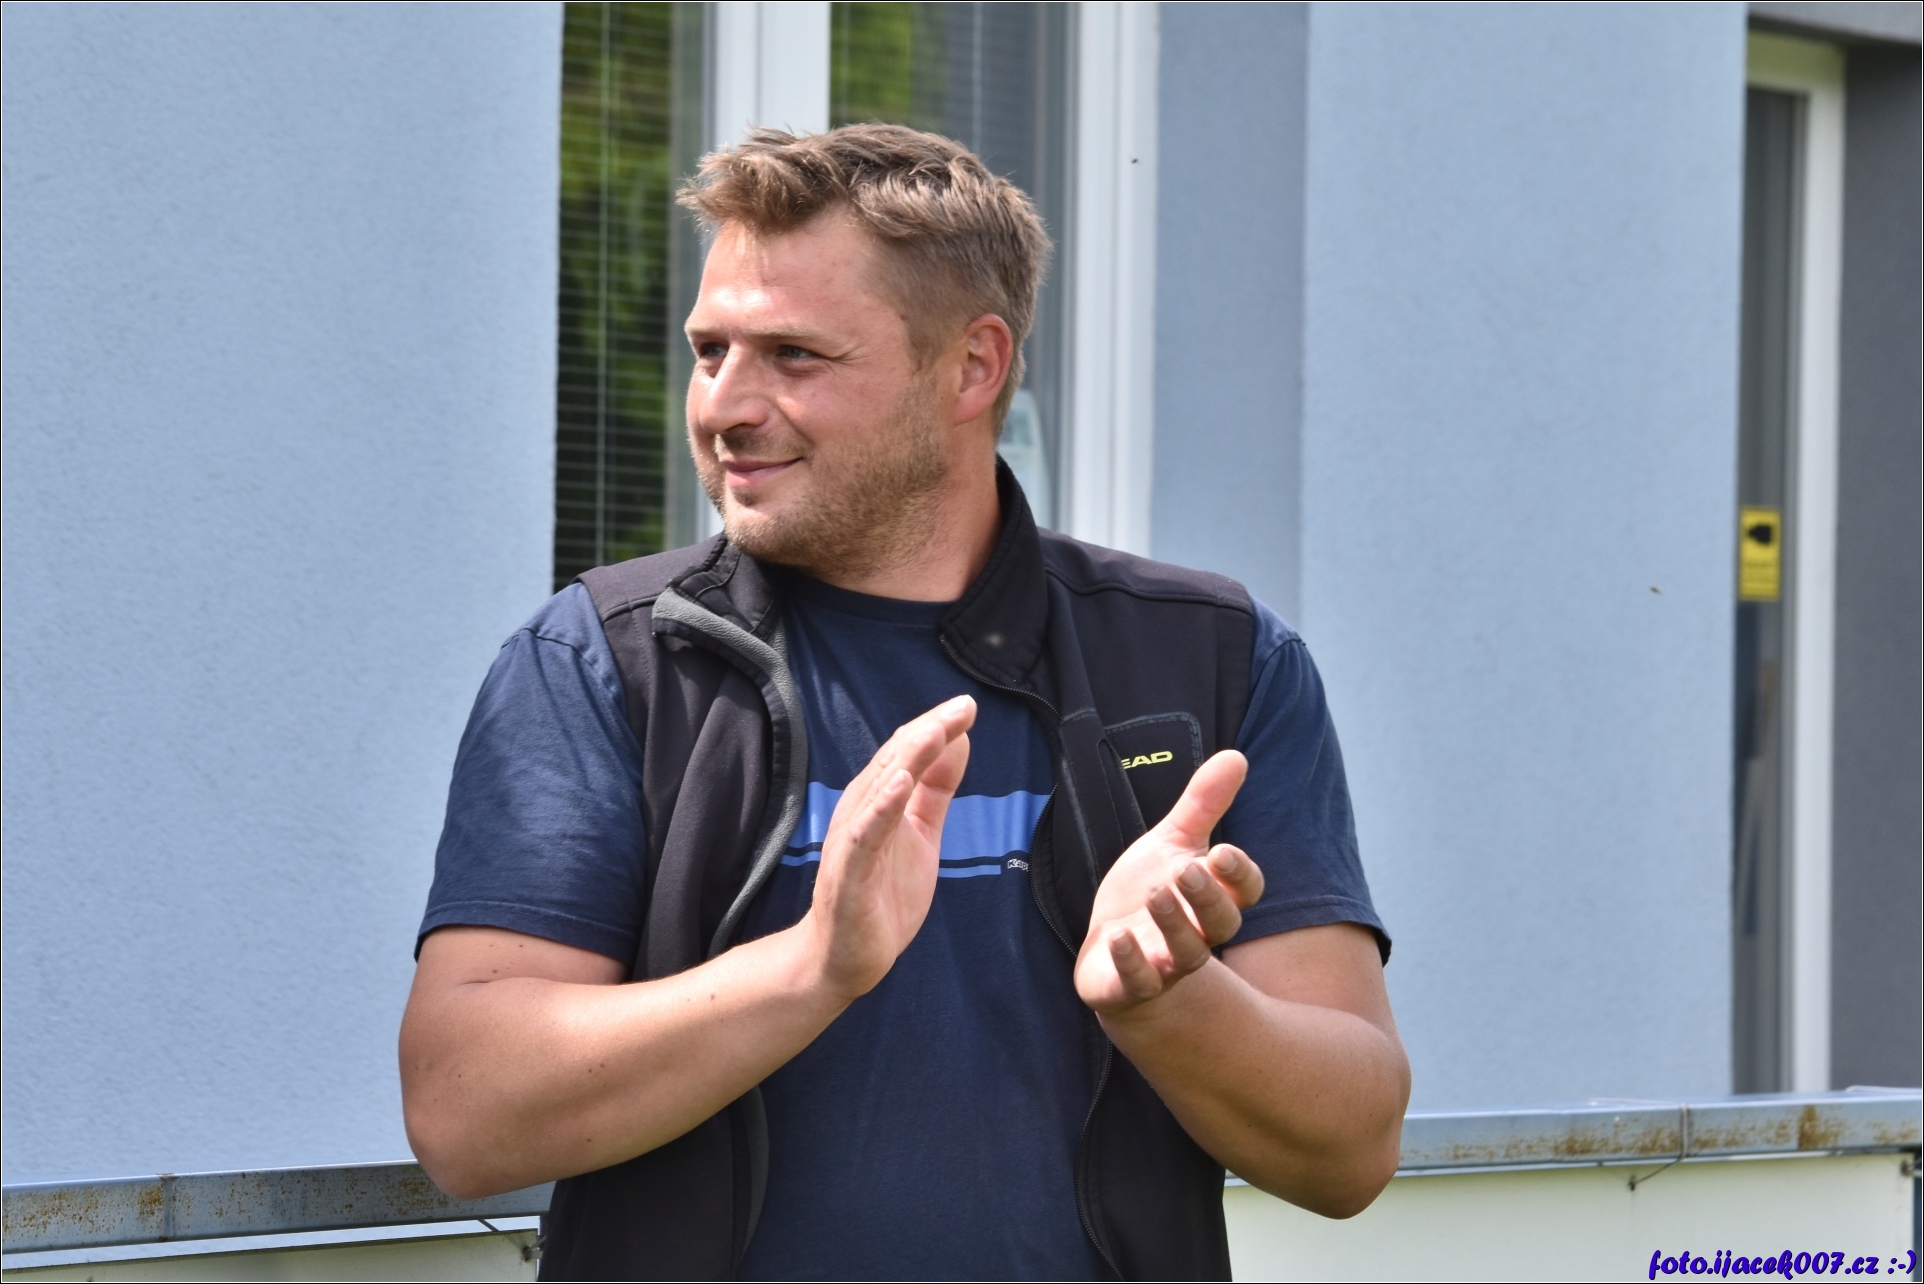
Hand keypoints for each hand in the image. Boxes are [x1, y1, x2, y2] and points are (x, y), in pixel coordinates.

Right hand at [802, 695, 974, 999]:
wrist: (845, 957)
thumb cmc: (882, 892)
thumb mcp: (921, 833)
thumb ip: (936, 790)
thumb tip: (959, 741)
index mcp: (879, 799)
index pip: (908, 752)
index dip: (937, 727)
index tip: (969, 706)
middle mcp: (862, 810)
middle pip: (897, 761)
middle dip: (930, 731)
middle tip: (964, 706)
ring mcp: (854, 839)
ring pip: (881, 789)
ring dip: (909, 758)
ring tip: (936, 730)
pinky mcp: (849, 871)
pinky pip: (866, 834)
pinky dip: (881, 807)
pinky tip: (900, 785)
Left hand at [1074, 750, 1264, 1016]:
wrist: (1113, 954)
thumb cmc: (1151, 894)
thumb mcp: (1172, 842)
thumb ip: (1203, 804)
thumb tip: (1237, 755)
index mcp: (1213, 898)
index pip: (1245, 891)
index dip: (1240, 875)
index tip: (1223, 851)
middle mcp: (1197, 934)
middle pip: (1221, 923)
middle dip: (1208, 897)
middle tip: (1188, 869)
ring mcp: (1166, 964)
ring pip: (1185, 954)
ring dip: (1173, 924)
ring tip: (1157, 893)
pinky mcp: (1132, 986)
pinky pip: (1139, 982)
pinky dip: (1131, 962)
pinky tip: (1117, 936)